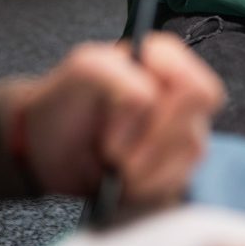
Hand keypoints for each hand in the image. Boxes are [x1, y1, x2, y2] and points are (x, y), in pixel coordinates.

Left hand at [7, 32, 224, 206]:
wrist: (48, 145)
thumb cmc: (67, 100)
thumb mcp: (85, 71)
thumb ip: (122, 78)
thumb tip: (148, 108)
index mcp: (165, 57)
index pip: (194, 85)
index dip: (162, 109)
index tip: (117, 125)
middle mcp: (181, 90)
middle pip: (196, 118)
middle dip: (152, 140)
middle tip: (115, 153)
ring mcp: (184, 128)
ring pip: (192, 149)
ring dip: (146, 167)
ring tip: (116, 167)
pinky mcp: (179, 165)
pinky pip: (181, 179)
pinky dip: (148, 187)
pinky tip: (125, 181)